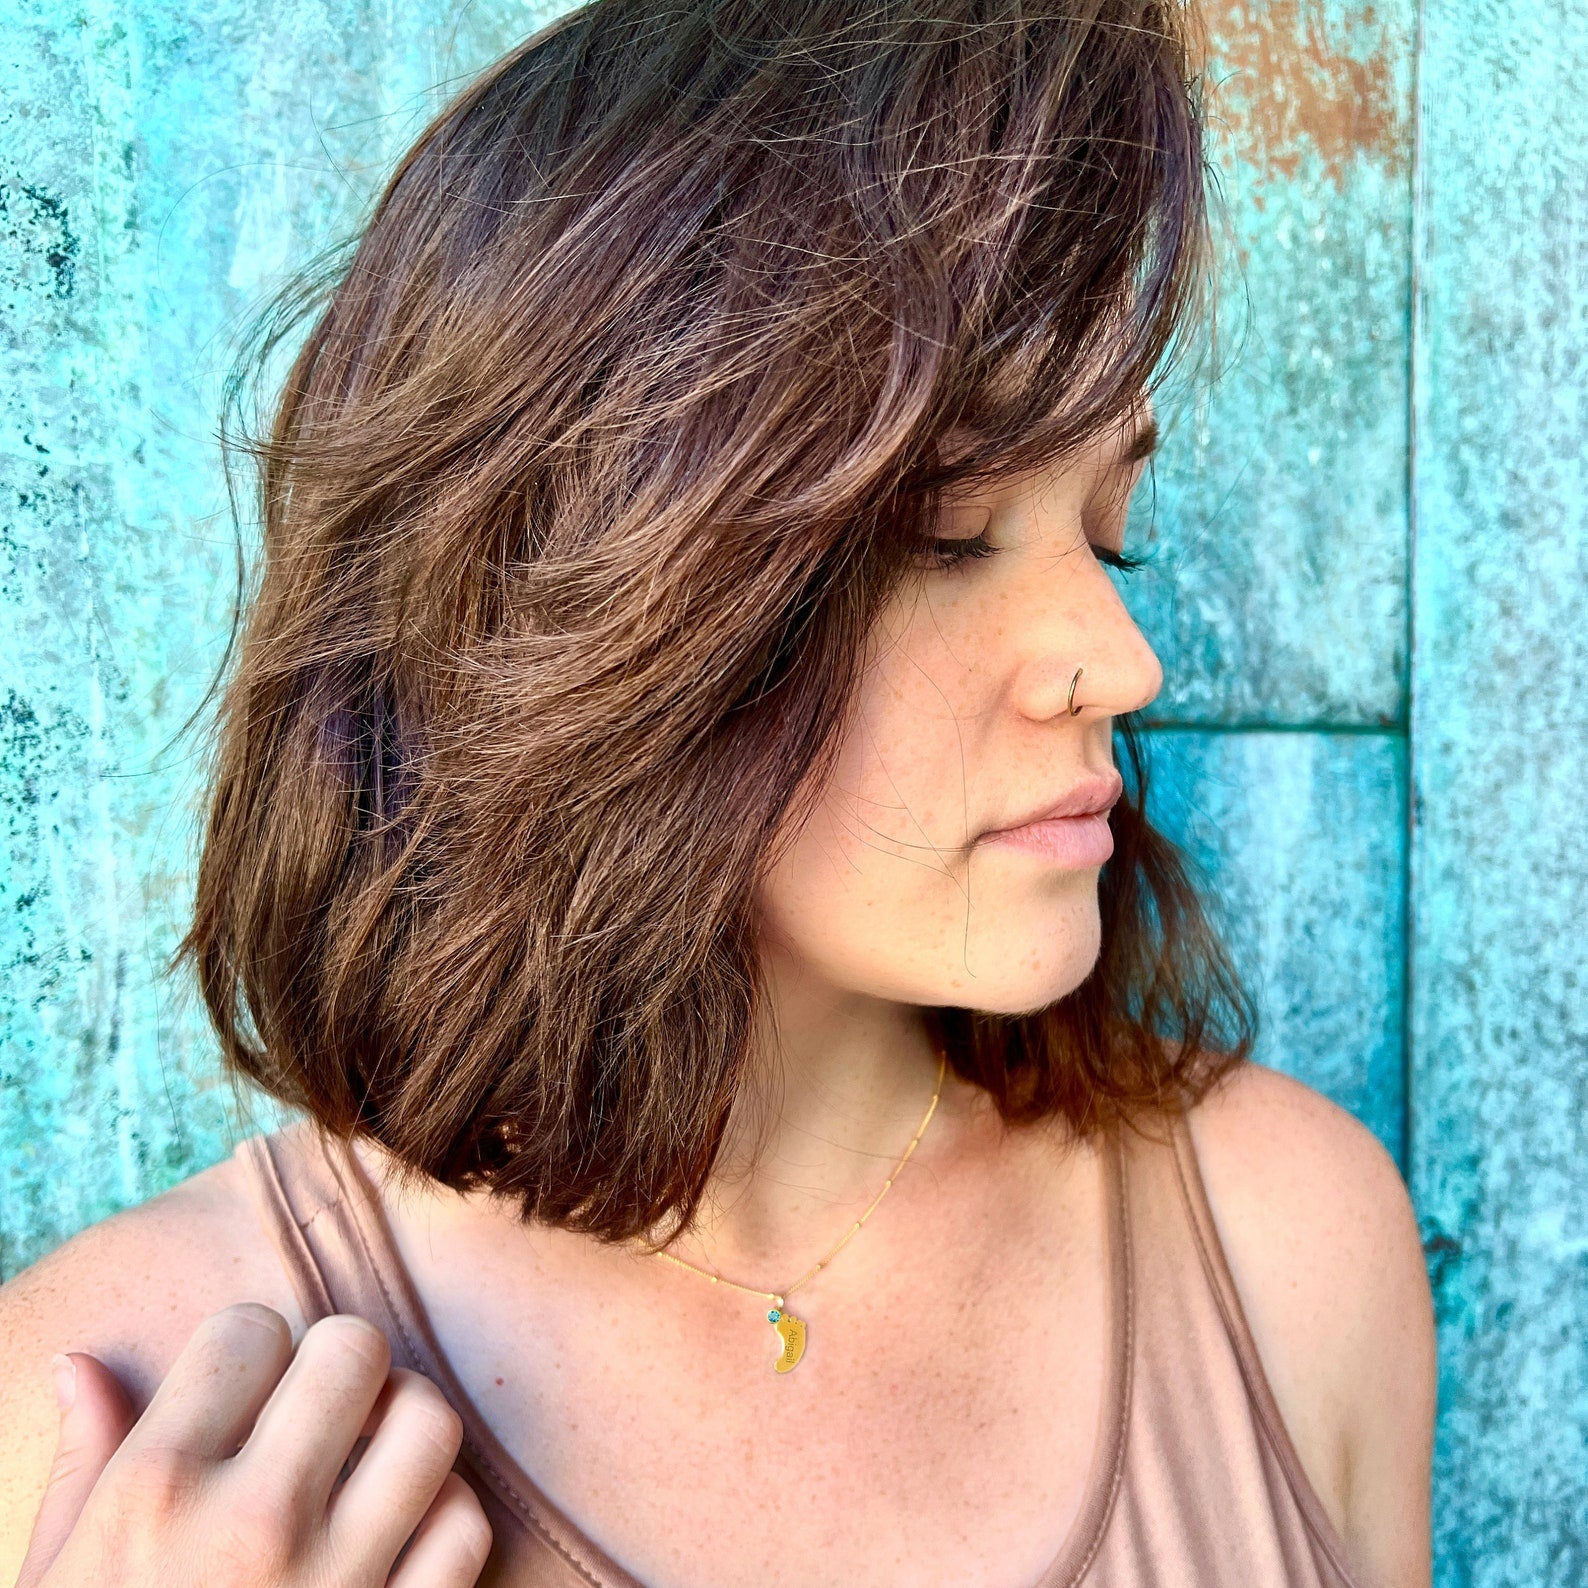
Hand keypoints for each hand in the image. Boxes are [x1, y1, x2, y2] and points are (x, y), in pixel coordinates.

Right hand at [14, 1304, 491, 1586]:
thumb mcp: (54, 1584)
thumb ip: (82, 1468)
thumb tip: (80, 1363)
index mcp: (154, 1494)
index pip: (249, 1329)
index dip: (250, 1350)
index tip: (242, 1389)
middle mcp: (254, 1524)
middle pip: (354, 1350)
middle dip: (336, 1366)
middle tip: (315, 1409)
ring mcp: (338, 1585)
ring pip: (430, 1423)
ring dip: (405, 1427)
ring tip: (369, 1456)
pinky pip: (465, 1529)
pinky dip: (446, 1518)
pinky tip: (400, 1534)